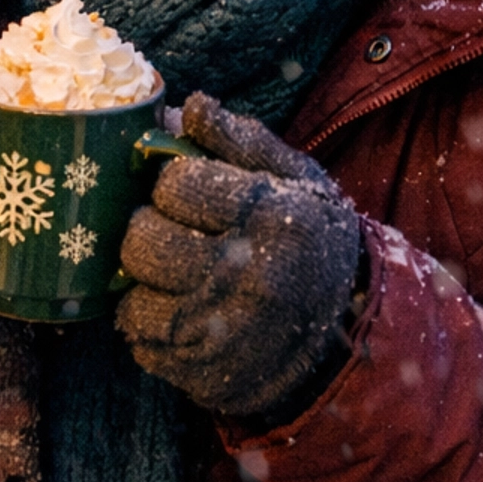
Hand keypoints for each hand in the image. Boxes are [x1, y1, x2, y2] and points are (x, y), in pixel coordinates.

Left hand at [116, 93, 361, 417]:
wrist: (349, 333)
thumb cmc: (313, 241)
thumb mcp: (296, 180)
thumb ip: (241, 141)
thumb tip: (189, 106)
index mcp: (271, 218)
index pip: (174, 183)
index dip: (171, 181)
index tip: (188, 190)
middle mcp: (247, 278)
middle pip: (143, 241)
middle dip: (148, 228)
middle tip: (170, 230)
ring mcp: (224, 334)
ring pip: (133, 296)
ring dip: (145, 281)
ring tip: (172, 273)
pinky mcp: (204, 375)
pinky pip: (139, 343)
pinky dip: (148, 324)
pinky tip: (179, 310)